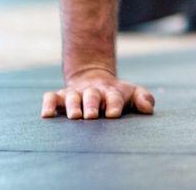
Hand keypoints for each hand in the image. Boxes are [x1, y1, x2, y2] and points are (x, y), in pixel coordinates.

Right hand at [40, 68, 155, 119]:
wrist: (94, 78)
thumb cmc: (116, 94)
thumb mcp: (133, 94)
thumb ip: (144, 99)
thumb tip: (148, 109)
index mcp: (111, 93)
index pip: (114, 97)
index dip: (114, 104)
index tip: (113, 114)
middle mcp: (92, 92)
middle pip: (92, 96)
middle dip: (92, 105)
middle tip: (92, 116)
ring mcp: (75, 93)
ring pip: (71, 97)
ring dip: (72, 106)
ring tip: (74, 116)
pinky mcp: (59, 96)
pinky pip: (50, 97)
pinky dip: (48, 104)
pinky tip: (47, 115)